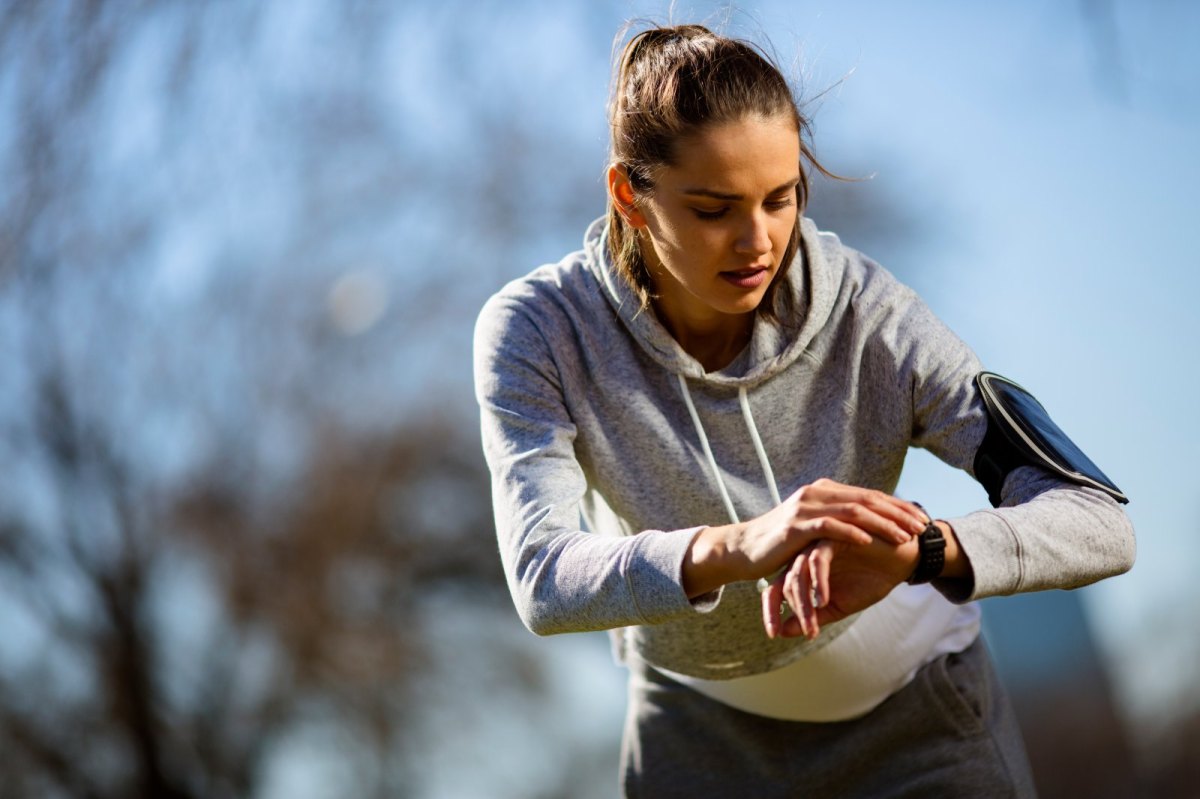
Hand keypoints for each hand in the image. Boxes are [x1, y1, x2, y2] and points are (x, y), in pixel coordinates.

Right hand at [683, 479, 926, 597]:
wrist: (745, 549)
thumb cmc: (782, 543)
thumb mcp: (813, 527)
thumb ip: (836, 520)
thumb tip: (869, 523)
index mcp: (825, 491)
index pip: (870, 495)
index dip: (898, 506)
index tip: (922, 520)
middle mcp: (817, 493)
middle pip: (866, 500)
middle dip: (897, 514)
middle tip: (921, 528)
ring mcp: (806, 507)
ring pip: (852, 512)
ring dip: (881, 524)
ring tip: (902, 538)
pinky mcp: (795, 526)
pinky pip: (828, 526)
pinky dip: (850, 532)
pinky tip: (868, 541)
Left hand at [761, 534, 918, 639]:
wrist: (903, 559)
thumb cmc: (871, 579)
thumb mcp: (840, 605)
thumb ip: (813, 616)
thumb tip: (783, 633)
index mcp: (802, 569)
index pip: (775, 589)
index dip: (770, 612)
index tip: (772, 635)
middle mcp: (805, 555)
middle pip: (784, 582)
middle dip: (795, 611)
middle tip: (808, 633)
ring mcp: (817, 543)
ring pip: (799, 572)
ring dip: (805, 602)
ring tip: (813, 624)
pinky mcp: (833, 535)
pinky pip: (818, 559)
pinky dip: (819, 582)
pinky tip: (825, 600)